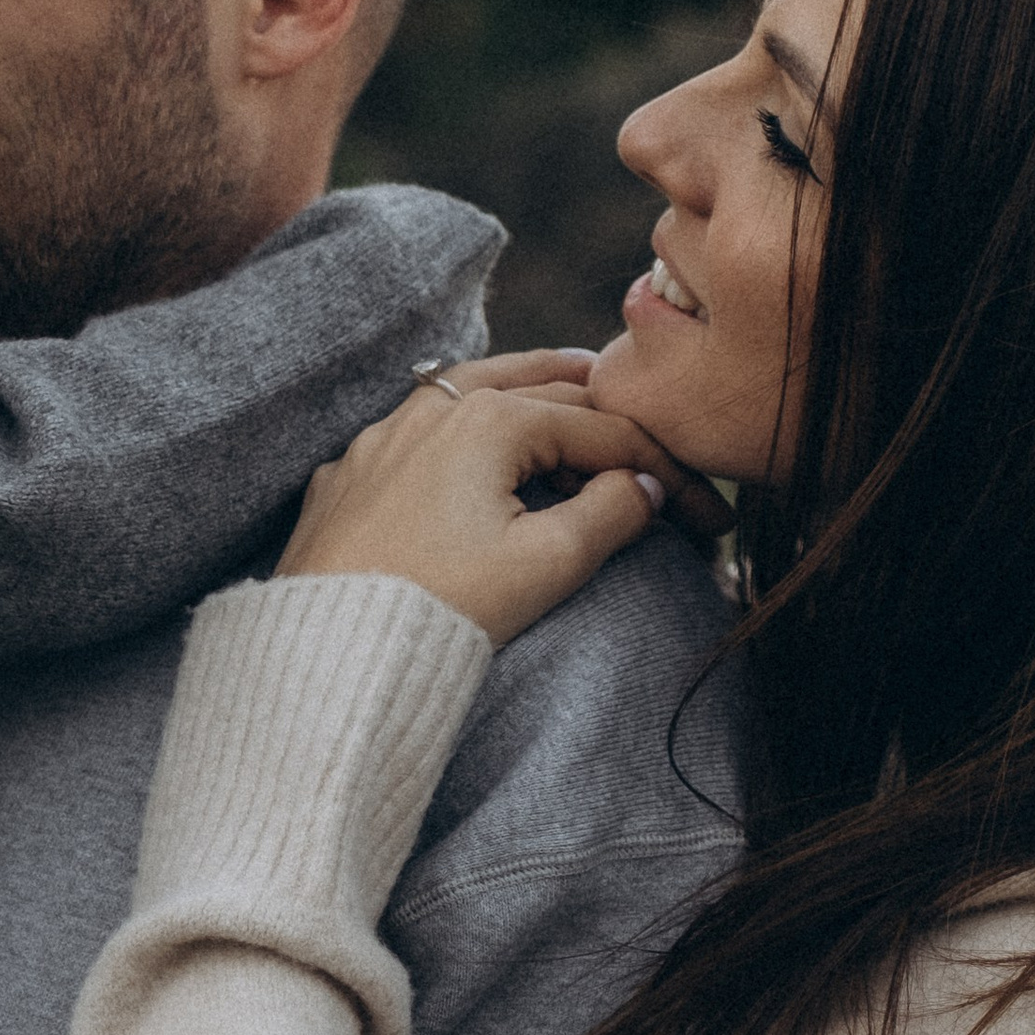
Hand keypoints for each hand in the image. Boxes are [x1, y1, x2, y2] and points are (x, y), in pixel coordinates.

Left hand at [276, 350, 665, 645]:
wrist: (325, 653)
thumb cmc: (438, 607)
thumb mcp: (546, 565)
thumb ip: (610, 514)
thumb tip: (645, 487)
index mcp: (490, 420)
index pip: (602, 433)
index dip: (667, 473)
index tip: (709, 520)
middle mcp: (431, 412)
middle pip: (542, 394)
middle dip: (606, 418)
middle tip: (652, 429)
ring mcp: (382, 440)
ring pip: (473, 393)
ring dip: (531, 389)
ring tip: (574, 381)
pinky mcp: (348, 478)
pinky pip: (420, 432)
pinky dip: (467, 425)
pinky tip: (474, 438)